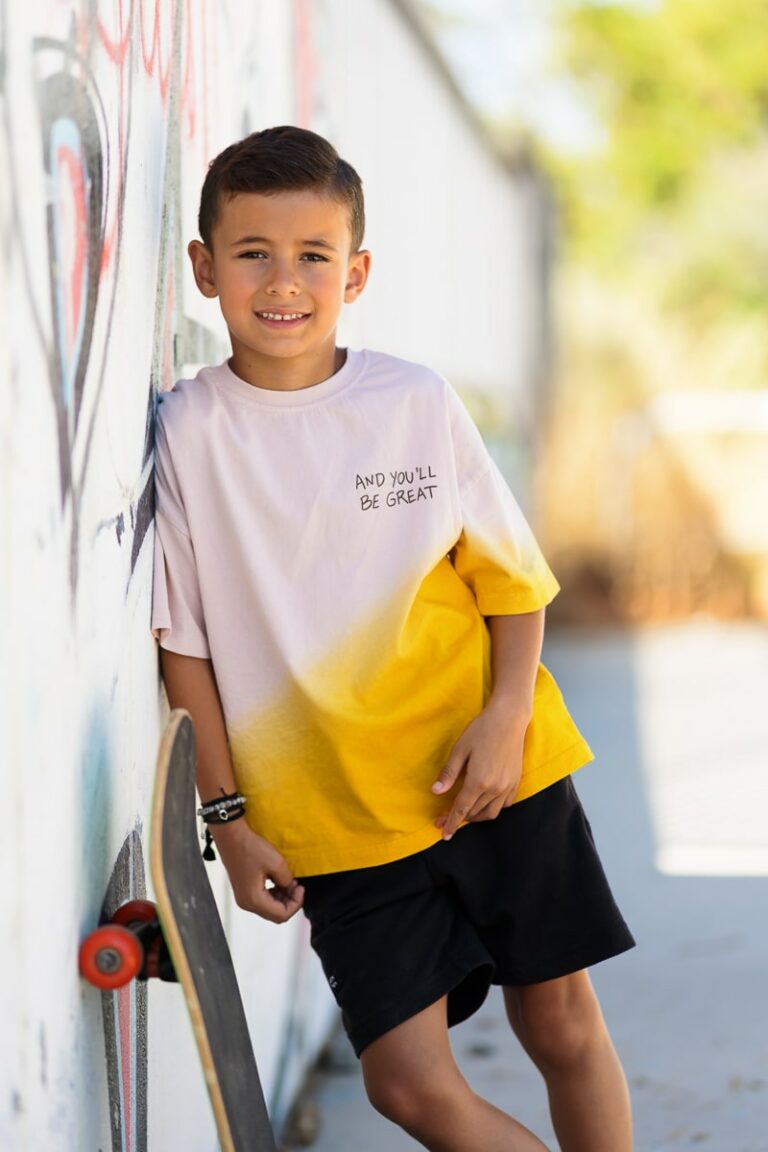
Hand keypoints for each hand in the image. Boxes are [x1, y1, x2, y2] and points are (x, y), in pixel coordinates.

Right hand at [211, 819, 304, 923]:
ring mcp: (243, 897)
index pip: (281, 915)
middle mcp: (246, 903)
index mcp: (254, 900)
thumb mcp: (276, 863)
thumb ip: (287, 879)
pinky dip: (274, 892)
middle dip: (290, 901)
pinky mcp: (243, 890)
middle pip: (275, 914)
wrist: (231, 836)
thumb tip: (289, 885)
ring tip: (289, 880)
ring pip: (269, 907)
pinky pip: (263, 899)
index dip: (296, 903)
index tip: (301, 887)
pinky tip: (279, 879)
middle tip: (296, 884)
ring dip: (282, 896)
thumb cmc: (250, 848)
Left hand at [431, 701, 529, 839]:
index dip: (451, 823)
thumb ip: (448, 773)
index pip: (461, 809)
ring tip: (465, 813)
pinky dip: (493, 808)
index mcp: (478, 781)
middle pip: (474, 812)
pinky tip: (484, 802)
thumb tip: (435, 792)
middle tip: (446, 818)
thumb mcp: (460, 749)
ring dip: (476, 816)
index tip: (443, 833)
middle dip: (460, 819)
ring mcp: (508, 786)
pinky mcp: (516, 781)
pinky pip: (505, 804)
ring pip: (491, 812)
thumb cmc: (481, 730)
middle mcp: (495, 788)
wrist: (509, 718)